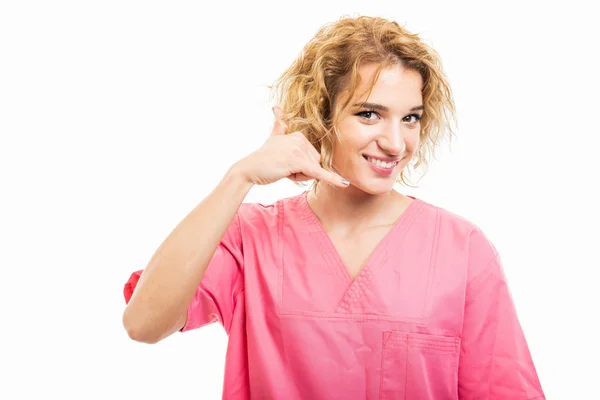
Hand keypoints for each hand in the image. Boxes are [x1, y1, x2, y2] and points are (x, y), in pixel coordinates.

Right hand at [233, 106, 348, 187]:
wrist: (249, 170)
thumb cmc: (262, 159)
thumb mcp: (273, 138)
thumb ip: (278, 124)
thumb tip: (277, 107)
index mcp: (298, 135)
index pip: (312, 157)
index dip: (302, 167)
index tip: (284, 164)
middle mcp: (300, 139)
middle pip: (315, 164)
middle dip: (302, 172)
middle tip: (282, 169)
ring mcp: (299, 149)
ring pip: (313, 171)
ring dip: (299, 177)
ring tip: (282, 171)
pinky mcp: (298, 161)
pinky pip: (318, 173)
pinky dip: (332, 179)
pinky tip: (343, 183)